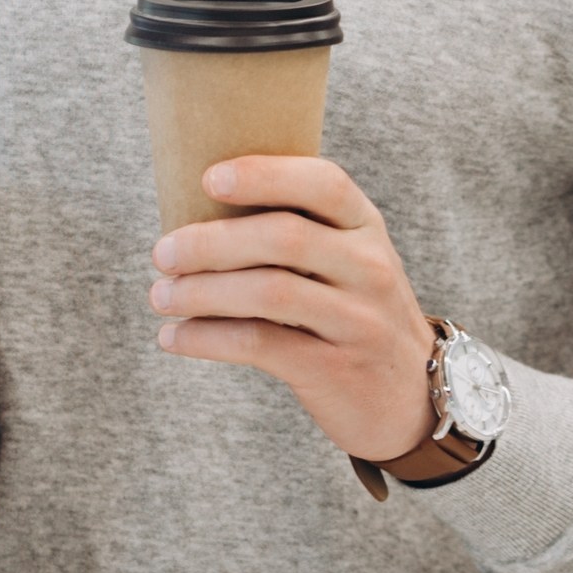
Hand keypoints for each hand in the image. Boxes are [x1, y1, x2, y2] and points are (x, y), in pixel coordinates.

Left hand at [148, 155, 435, 462]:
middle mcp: (369, 267)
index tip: (208, 178)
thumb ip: (297, 230)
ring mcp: (357, 320)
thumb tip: (193, 212)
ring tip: (160, 296)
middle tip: (162, 252)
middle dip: (211, 242)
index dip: (264, 175)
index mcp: (366, 226)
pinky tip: (175, 337)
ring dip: (201, 292)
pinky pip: (260, 344)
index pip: (323, 183)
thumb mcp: (347, 261)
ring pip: (269, 292)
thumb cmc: (355, 313)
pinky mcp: (334, 368)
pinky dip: (207, 338)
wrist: (411, 397)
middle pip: (284, 237)